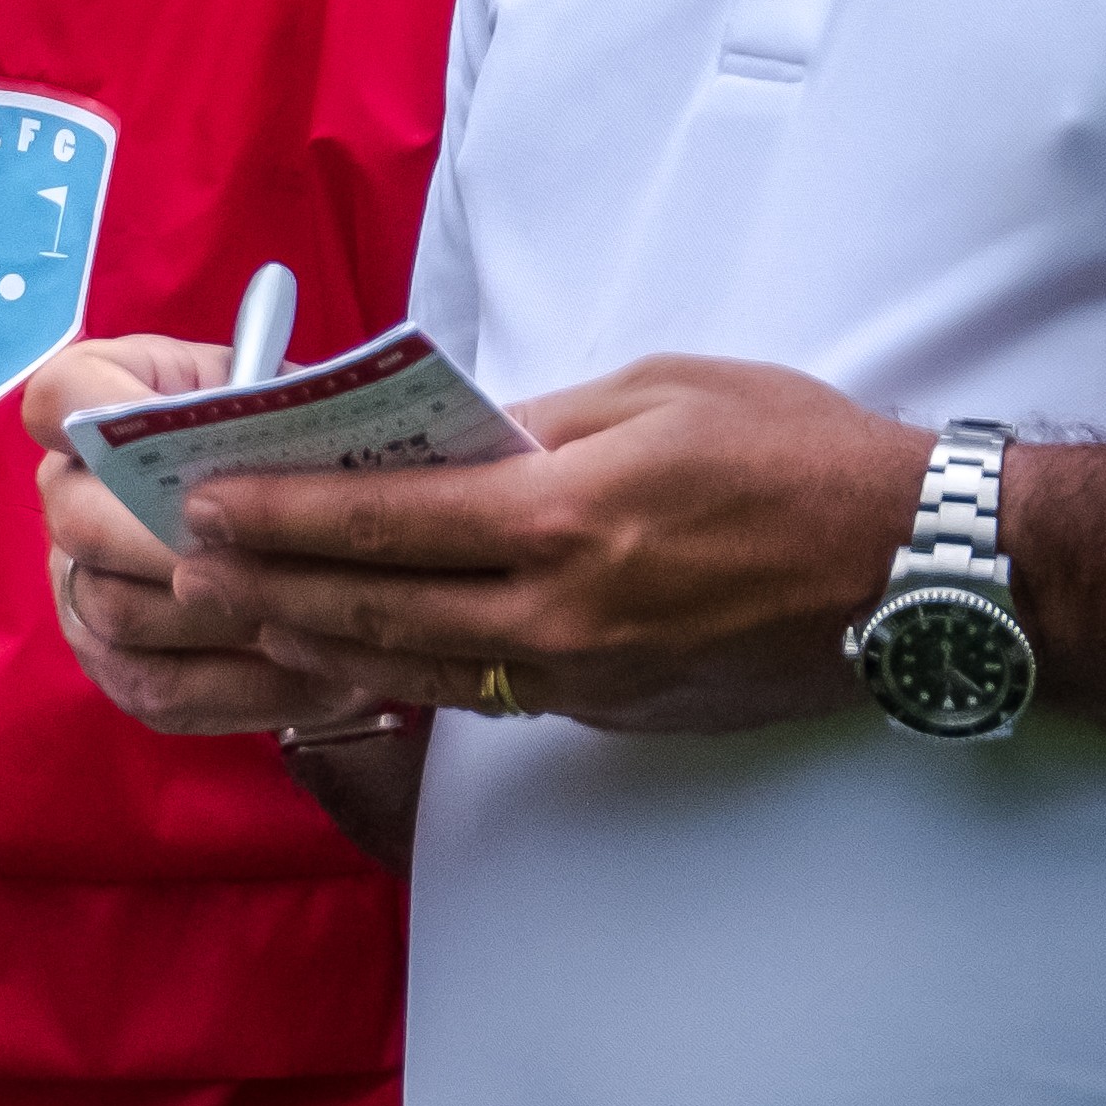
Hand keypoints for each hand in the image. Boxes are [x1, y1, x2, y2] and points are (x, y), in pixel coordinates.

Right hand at [21, 337, 398, 735]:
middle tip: (271, 555)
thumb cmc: (295, 456)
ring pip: (119, 611)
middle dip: (181, 543)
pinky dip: (242, 685)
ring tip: (309, 615)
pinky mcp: (114, 666)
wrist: (315, 540)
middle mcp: (67, 495)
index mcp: (97, 410)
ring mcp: (79, 586)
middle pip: (83, 521)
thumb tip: (281, 436)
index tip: (190, 439)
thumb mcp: (288, 410)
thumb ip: (270, 413)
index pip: (57, 399)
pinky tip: (309, 670)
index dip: (105, 414)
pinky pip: (160, 686)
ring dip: (219, 617)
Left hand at [177, 352, 929, 734]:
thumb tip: (432, 441)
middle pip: (375, 610)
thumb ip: (530, 424)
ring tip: (249, 610)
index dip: (280, 516)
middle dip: (268, 587)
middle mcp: (563, 617)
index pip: (384, 524)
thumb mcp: (654, 393)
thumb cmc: (795, 456)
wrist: (916, 570)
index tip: (207, 503)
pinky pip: (484, 695)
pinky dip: (406, 672)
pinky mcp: (613, 712)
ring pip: (417, 670)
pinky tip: (358, 648)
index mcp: (566, 521)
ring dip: (320, 640)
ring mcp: (588, 679)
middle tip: (189, 563)